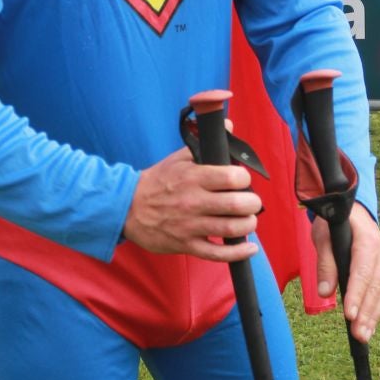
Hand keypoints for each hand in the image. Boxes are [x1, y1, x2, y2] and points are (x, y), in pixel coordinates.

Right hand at [123, 149, 260, 261]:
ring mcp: (190, 226)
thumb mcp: (178, 158)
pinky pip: (216, 253)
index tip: (243, 180)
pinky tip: (249, 247)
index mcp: (193, 177)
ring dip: (248, 225)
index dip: (245, 178)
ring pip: (230, 229)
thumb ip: (205, 144)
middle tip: (251, 202)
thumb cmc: (156, 182)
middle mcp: (194, 201)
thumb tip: (230, 126)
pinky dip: (237, 253)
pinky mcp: (186, 245)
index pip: (232, 177)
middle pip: (236, 204)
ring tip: (248, 220)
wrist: (127, 208)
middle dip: (252, 203)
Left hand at [312, 204, 379, 341]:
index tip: (349, 315)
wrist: (351, 210)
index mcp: (367, 240)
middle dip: (366, 313)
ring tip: (364, 336)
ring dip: (373, 316)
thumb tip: (325, 292)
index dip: (356, 295)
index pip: (362, 272)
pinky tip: (369, 325)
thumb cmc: (334, 223)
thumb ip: (325, 263)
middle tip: (358, 335)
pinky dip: (377, 310)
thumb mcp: (323, 236)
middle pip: (375, 287)